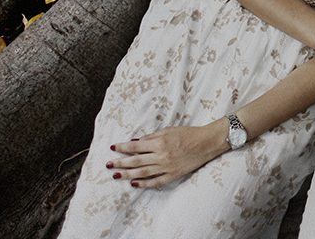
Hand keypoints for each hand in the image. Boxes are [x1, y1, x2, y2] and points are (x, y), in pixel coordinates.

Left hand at [107, 123, 226, 187]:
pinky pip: (155, 181)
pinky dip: (144, 183)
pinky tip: (134, 183)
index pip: (136, 146)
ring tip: (116, 175)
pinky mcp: (173, 175)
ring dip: (127, 174)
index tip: (112, 148)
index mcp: (160, 142)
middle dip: (120, 162)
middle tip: (108, 164)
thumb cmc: (188, 133)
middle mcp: (161, 156)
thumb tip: (136, 141)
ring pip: (142, 172)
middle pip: (136, 161)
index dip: (123, 147)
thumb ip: (152, 136)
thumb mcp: (169, 130)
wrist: (207, 143)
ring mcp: (167, 167)